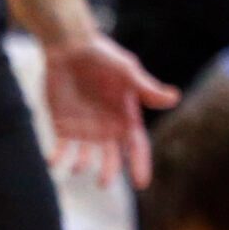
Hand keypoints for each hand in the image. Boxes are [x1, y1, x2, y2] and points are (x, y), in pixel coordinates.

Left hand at [41, 33, 178, 186]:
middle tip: (103, 182)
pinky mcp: (63, 125)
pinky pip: (61, 148)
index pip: (136, 146)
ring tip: (78, 167)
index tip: (141, 183)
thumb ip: (146, 88)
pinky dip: (57, 157)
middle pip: (111, 157)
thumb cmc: (103, 56)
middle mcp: (107, 127)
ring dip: (82, 164)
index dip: (139, 164)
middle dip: (109, 171)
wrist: (70, 45)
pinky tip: (53, 161)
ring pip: (86, 156)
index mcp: (126, 116)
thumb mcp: (126, 71)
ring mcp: (84, 128)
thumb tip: (175, 98)